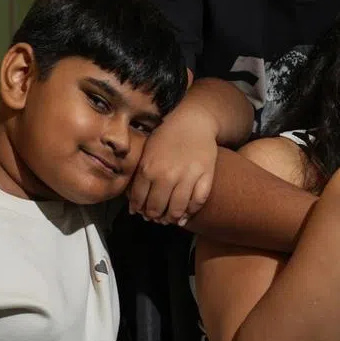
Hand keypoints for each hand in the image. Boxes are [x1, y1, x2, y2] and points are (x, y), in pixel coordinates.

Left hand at [129, 105, 218, 224]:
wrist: (193, 121)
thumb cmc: (167, 136)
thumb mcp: (147, 152)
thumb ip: (140, 175)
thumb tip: (133, 201)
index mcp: (148, 169)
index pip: (140, 200)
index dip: (139, 209)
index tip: (140, 212)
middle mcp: (167, 175)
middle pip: (157, 208)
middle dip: (154, 216)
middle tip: (155, 218)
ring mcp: (188, 177)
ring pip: (177, 209)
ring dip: (171, 218)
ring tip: (169, 219)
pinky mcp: (205, 176)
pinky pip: (198, 202)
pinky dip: (190, 212)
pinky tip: (185, 215)